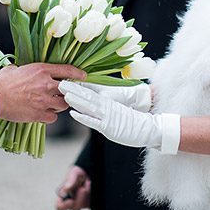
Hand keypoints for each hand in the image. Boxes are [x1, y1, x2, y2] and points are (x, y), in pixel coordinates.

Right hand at [0, 63, 85, 123]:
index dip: (77, 73)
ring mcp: (43, 100)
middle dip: (68, 92)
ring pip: (63, 104)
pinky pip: (53, 117)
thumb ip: (29, 70)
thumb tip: (30, 70)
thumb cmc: (1, 82)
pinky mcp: (38, 114)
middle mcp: (45, 85)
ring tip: (52, 103)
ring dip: (60, 104)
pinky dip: (50, 116)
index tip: (83, 76)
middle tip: (65, 93)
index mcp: (41, 70)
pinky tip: (44, 113)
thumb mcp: (16, 68)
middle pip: (68, 90)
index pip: (66, 70)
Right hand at [54, 165, 90, 209]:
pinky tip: (92, 186)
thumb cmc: (80, 172)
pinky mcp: (91, 203)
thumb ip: (70, 180)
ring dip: (87, 194)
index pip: (60, 207)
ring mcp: (83, 203)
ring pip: (85, 206)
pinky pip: (92, 203)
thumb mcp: (75, 172)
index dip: (64, 206)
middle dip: (80, 199)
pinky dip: (93, 195)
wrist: (91, 171)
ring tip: (88, 182)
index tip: (71, 200)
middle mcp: (73, 202)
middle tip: (83, 188)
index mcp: (64, 196)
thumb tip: (66, 189)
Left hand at [61, 81, 177, 150]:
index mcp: (109, 103)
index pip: (90, 93)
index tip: (67, 80)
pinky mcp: (109, 127)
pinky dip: (83, 117)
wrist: (149, 128)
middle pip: (87, 96)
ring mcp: (108, 116)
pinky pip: (94, 121)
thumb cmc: (133, 122)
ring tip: (64, 93)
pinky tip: (74, 113)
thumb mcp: (117, 112)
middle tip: (60, 82)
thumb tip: (94, 103)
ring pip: (89, 106)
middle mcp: (107, 107)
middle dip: (73, 90)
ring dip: (76, 100)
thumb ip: (105, 108)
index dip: (78, 87)